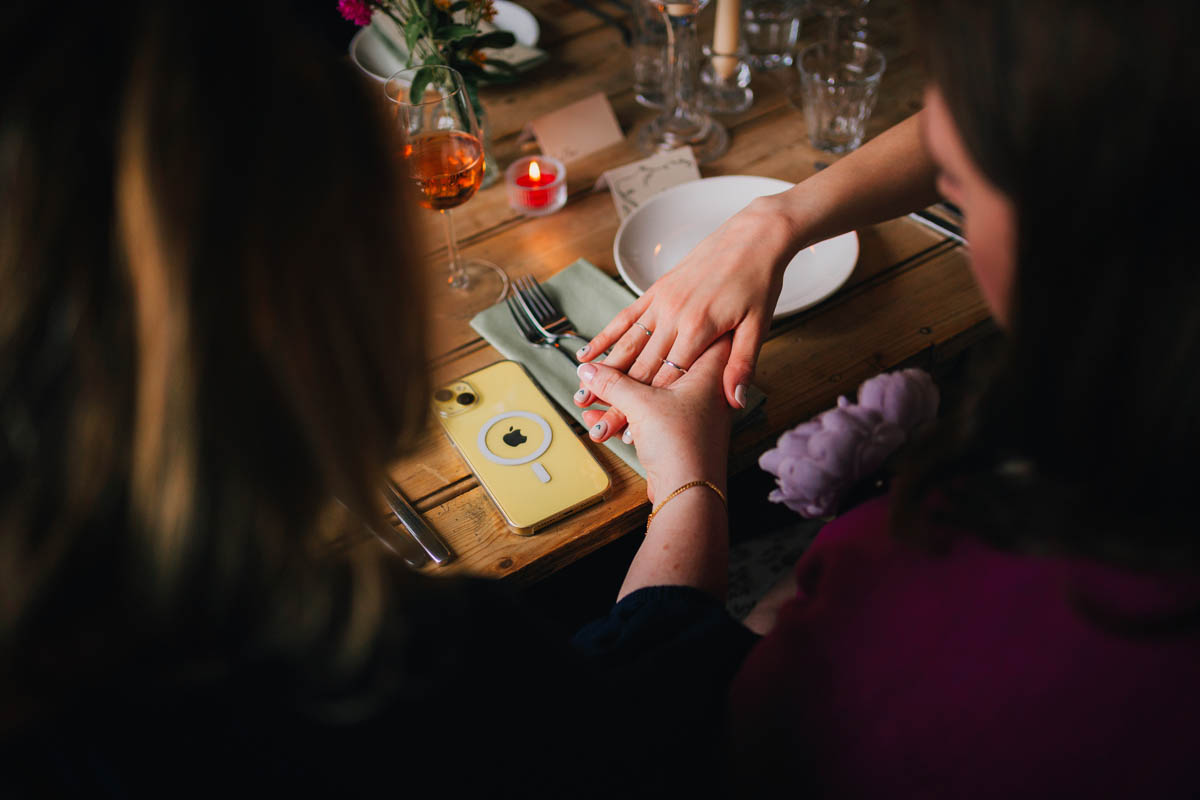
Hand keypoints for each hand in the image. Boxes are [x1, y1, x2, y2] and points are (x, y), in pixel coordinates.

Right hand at [573, 194, 798, 440]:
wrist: (754, 235)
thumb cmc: (760, 282)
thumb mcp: (758, 326)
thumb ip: (741, 365)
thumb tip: (735, 400)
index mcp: (699, 330)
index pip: (666, 379)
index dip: (645, 406)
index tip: (625, 432)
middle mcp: (675, 316)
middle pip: (641, 367)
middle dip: (617, 399)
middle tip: (597, 424)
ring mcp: (662, 302)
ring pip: (628, 344)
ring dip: (604, 372)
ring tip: (582, 394)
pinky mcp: (657, 290)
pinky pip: (626, 316)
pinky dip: (606, 335)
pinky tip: (588, 352)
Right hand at [576, 336, 733, 503]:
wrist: (691, 494)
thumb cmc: (684, 445)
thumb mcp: (642, 405)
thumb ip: (613, 383)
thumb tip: (588, 369)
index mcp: (705, 372)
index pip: (699, 334)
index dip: (677, 324)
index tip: (656, 315)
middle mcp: (702, 389)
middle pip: (661, 365)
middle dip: (624, 368)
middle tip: (599, 362)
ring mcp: (689, 412)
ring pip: (648, 393)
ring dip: (615, 396)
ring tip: (586, 398)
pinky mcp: (674, 434)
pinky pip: (644, 416)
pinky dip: (620, 417)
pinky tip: (595, 420)